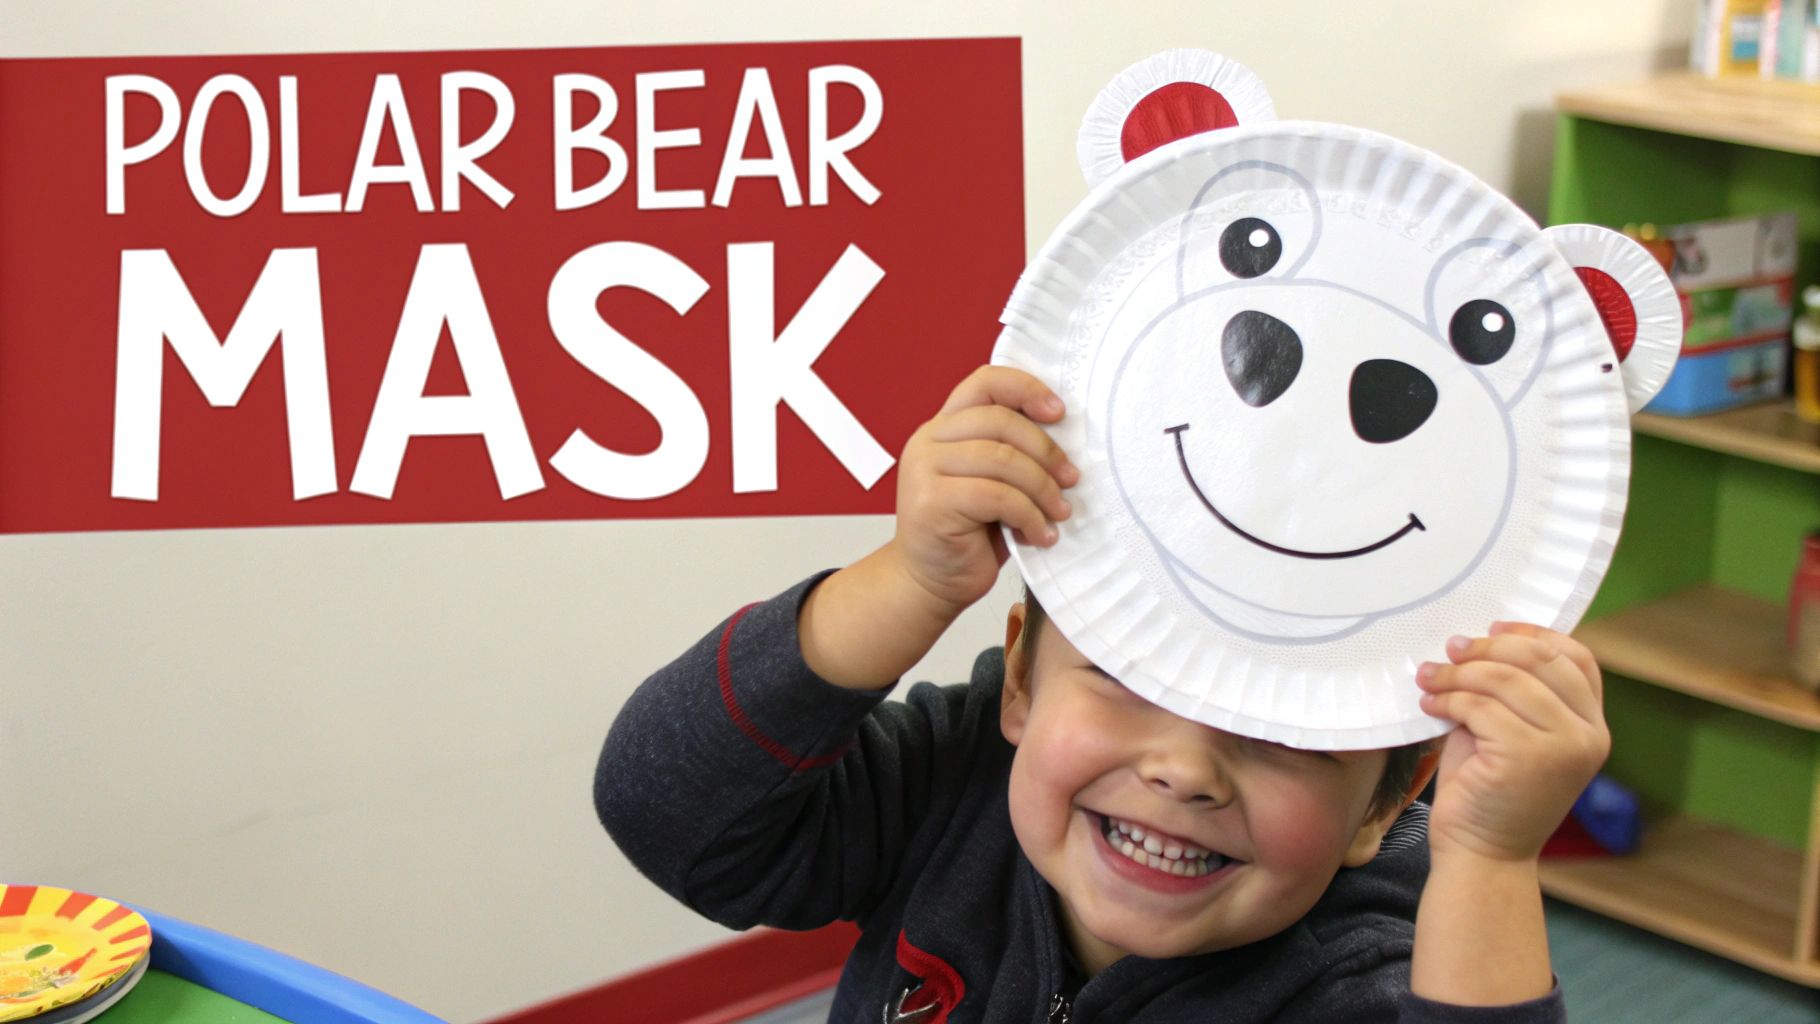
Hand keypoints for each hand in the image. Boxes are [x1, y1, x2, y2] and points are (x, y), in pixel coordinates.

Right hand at [890, 366, 1077, 613]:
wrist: (930, 583)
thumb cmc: (969, 534)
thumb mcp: (992, 482)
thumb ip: (1010, 451)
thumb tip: (1067, 437)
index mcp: (944, 427)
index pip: (985, 383)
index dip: (1026, 389)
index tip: (1060, 413)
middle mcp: (928, 441)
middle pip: (1000, 422)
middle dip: (1046, 451)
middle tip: (1070, 479)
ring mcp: (924, 470)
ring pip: (1003, 460)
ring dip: (1042, 488)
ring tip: (1059, 513)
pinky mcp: (932, 503)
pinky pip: (998, 497)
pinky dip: (1029, 516)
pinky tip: (1040, 535)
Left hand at [1416, 623, 1609, 864]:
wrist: (1482, 853)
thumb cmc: (1489, 788)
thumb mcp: (1511, 731)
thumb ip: (1514, 691)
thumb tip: (1479, 639)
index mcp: (1592, 725)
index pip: (1577, 658)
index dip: (1534, 634)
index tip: (1493, 628)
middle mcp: (1589, 735)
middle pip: (1540, 660)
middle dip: (1488, 647)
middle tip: (1450, 649)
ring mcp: (1563, 747)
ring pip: (1505, 680)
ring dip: (1458, 673)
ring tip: (1430, 678)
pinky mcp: (1528, 757)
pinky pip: (1480, 707)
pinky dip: (1448, 699)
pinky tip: (1430, 704)